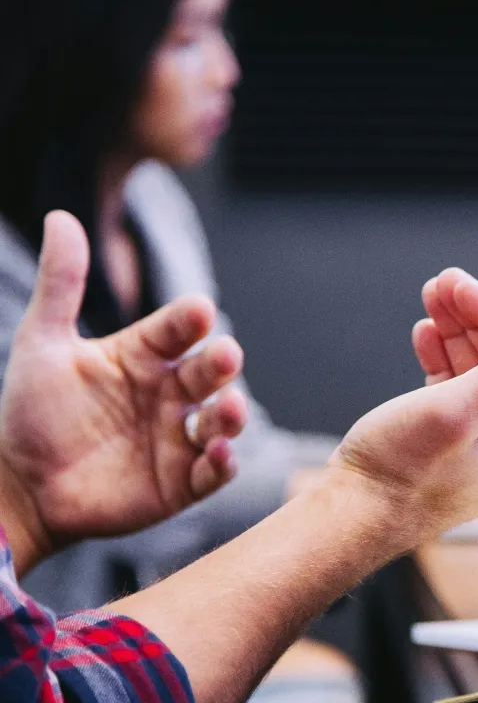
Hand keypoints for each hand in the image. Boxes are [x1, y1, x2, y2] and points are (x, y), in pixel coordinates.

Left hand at [0, 212, 247, 573]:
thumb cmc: (33, 413)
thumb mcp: (42, 344)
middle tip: (224, 356)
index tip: (198, 311)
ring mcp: (177, 438)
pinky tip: (217, 454)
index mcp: (143, 356)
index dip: (188, 320)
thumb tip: (60, 217)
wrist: (21, 485)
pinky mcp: (180, 483)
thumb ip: (60, 285)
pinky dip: (221, 464)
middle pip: (207, 372)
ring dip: (231, 415)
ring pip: (220, 420)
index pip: (176, 329)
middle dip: (220, 363)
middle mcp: (167, 393)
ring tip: (228, 408)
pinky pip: (211, 472)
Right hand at [331, 268, 477, 551]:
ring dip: (457, 331)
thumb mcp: (456, 411)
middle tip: (441, 284)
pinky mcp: (452, 444)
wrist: (352, 516)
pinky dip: (442, 358)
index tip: (459, 285)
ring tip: (430, 300)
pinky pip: (458, 389)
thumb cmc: (399, 474)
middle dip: (475, 316)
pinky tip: (425, 336)